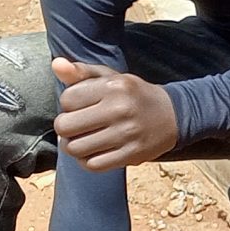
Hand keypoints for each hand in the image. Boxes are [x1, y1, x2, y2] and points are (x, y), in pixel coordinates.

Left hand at [50, 58, 178, 170]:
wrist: (172, 115)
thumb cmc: (133, 95)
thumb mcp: (110, 77)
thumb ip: (81, 72)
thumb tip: (56, 65)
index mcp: (113, 86)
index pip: (67, 99)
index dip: (68, 104)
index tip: (80, 106)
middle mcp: (120, 109)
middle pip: (65, 126)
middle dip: (66, 127)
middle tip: (76, 126)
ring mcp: (126, 134)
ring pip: (76, 148)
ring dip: (73, 146)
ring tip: (82, 140)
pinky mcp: (131, 155)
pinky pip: (93, 165)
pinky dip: (87, 161)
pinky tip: (93, 152)